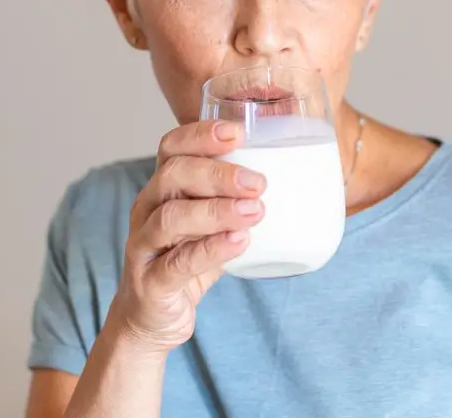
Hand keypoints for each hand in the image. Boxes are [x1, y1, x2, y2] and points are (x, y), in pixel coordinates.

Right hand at [104, 120, 264, 354]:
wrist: (155, 318)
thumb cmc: (188, 260)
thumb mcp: (213, 224)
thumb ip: (241, 200)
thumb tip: (307, 177)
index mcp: (162, 188)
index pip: (172, 147)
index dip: (201, 135)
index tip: (238, 133)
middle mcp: (147, 210)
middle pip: (173, 175)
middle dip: (218, 174)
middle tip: (258, 183)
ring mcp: (144, 246)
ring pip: (171, 217)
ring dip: (217, 211)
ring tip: (255, 212)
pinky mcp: (150, 283)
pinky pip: (176, 263)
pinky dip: (210, 250)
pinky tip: (239, 243)